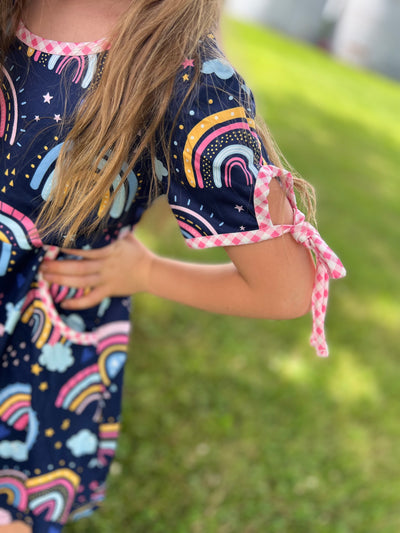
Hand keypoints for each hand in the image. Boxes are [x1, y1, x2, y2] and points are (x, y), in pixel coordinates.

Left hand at [40, 233, 154, 309]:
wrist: (152, 272)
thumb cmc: (140, 253)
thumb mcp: (128, 236)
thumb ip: (114, 230)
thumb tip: (106, 218)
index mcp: (107, 251)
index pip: (83, 249)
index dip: (66, 248)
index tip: (51, 246)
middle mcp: (104, 265)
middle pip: (77, 267)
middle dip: (57, 266)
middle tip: (41, 265)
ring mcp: (106, 279)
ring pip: (80, 281)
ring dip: (61, 280)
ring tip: (45, 278)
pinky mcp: (109, 290)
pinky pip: (91, 298)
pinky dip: (78, 302)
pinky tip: (64, 303)